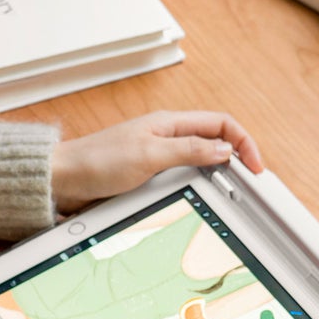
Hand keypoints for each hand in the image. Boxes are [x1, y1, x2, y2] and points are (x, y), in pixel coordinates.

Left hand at [51, 111, 264, 212]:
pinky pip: (188, 176)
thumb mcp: (149, 155)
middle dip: (239, 158)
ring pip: (204, 160)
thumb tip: (224, 150)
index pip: (222, 124)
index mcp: (170, 124)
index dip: (244, 143)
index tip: (255, 167)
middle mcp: (168, 136)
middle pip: (217, 141)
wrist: (64, 180)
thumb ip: (189, 150)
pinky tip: (205, 195)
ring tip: (232, 189)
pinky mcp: (153, 174)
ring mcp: (161, 155)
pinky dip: (203, 185)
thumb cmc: (96, 162)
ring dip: (222, 173)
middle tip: (250, 182)